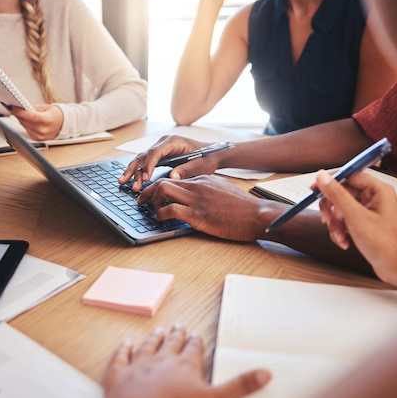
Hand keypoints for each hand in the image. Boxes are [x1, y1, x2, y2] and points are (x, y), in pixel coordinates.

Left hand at [9, 104, 63, 139]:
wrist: (63, 123)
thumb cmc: (55, 114)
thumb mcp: (44, 108)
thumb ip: (32, 109)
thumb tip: (19, 108)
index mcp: (47, 120)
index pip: (29, 116)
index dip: (19, 112)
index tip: (12, 107)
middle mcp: (43, 130)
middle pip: (24, 121)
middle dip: (18, 114)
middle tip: (13, 107)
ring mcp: (40, 136)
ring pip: (24, 126)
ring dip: (21, 119)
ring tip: (20, 112)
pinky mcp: (37, 139)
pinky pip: (26, 130)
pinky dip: (25, 124)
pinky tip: (25, 120)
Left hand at [103, 325, 270, 397]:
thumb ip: (239, 387)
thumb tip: (265, 373)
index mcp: (185, 366)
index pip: (194, 350)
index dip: (197, 343)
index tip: (198, 336)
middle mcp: (162, 361)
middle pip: (171, 344)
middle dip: (176, 336)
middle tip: (179, 327)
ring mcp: (139, 366)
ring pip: (147, 347)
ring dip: (153, 339)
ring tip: (158, 331)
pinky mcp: (119, 376)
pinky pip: (121, 358)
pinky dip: (123, 350)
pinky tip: (124, 343)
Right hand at [118, 135, 215, 191]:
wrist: (212, 154)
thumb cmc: (207, 158)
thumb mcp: (200, 165)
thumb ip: (187, 170)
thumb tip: (172, 177)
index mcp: (173, 142)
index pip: (155, 152)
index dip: (148, 165)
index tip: (146, 178)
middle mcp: (164, 143)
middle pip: (144, 155)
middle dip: (134, 169)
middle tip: (126, 182)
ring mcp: (160, 149)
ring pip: (141, 159)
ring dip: (133, 171)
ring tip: (123, 183)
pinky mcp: (160, 157)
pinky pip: (145, 163)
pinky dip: (137, 172)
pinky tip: (130, 180)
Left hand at [137, 174, 267, 240]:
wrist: (256, 215)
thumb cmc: (243, 208)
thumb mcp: (223, 192)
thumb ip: (207, 191)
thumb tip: (196, 199)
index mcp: (203, 180)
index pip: (174, 178)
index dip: (160, 187)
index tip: (153, 195)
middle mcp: (197, 186)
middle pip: (163, 181)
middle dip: (147, 191)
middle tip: (140, 200)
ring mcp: (196, 200)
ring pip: (163, 190)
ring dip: (151, 200)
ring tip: (149, 210)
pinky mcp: (198, 215)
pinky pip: (170, 210)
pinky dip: (160, 214)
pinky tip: (160, 219)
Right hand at [314, 170, 396, 290]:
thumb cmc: (388, 245)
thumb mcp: (356, 217)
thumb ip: (337, 195)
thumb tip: (323, 178)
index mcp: (377, 190)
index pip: (349, 175)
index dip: (330, 181)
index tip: (315, 188)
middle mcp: (374, 198)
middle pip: (342, 193)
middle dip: (331, 208)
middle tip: (326, 217)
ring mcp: (369, 211)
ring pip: (340, 209)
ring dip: (335, 223)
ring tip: (339, 234)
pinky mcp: (364, 223)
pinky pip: (344, 220)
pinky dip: (340, 231)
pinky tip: (344, 240)